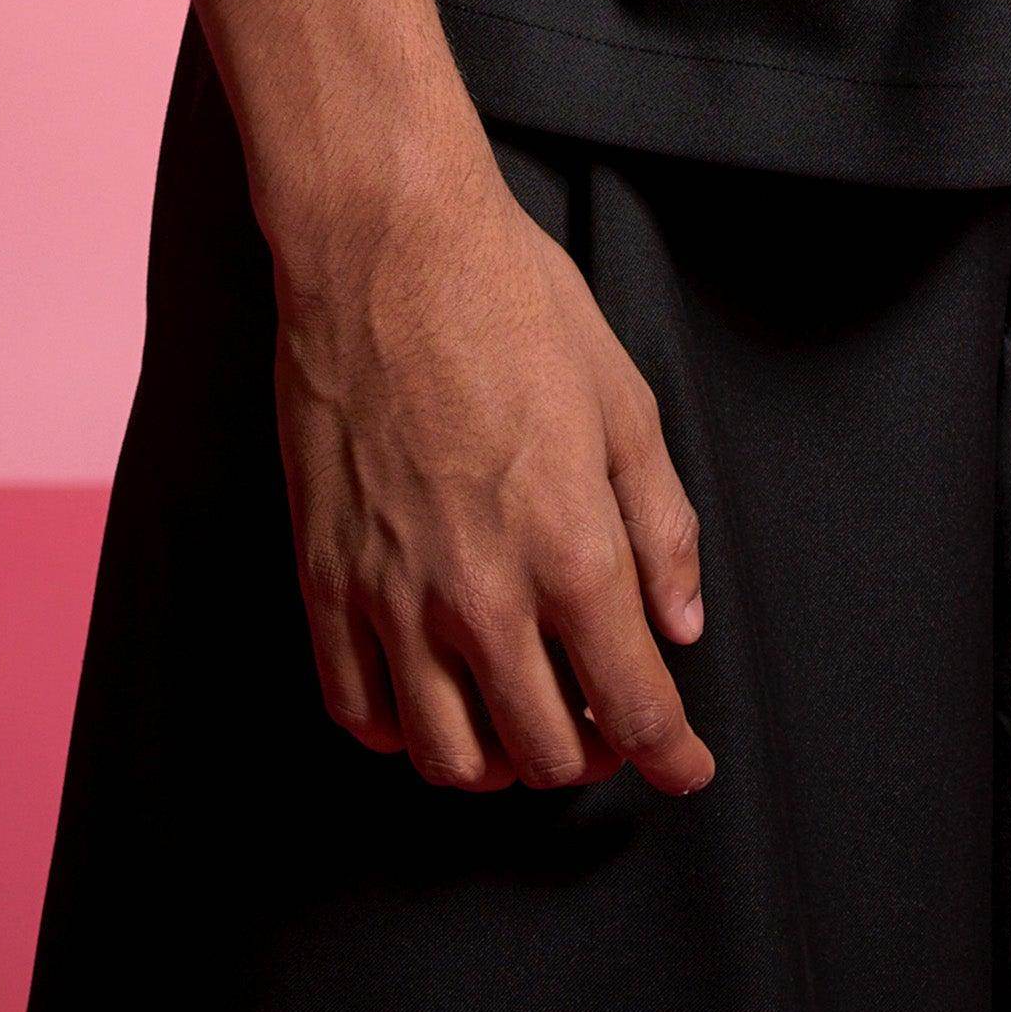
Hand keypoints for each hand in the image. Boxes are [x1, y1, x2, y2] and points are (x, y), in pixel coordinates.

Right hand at [269, 133, 715, 796]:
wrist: (385, 245)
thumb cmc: (511, 303)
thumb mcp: (623, 400)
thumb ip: (660, 526)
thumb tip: (680, 623)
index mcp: (572, 552)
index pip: (634, 709)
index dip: (671, 756)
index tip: (685, 766)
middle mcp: (481, 597)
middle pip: (544, 755)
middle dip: (590, 757)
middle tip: (603, 726)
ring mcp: (393, 596)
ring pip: (448, 757)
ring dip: (498, 761)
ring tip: (519, 718)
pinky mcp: (325, 578)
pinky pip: (359, 710)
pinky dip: (401, 732)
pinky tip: (430, 698)